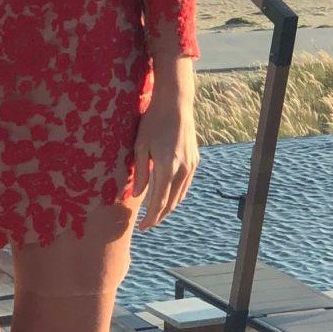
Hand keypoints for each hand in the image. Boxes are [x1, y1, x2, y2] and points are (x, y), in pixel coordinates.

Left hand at [133, 60, 198, 230]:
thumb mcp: (140, 146)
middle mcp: (182, 170)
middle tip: (146, 225)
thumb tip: (138, 195)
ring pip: (180, 196)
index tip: (141, 227)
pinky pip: (185, 185)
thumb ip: (141, 173)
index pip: (158, 202)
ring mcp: (191, 166)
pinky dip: (176, 195)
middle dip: (158, 216)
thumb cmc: (153, 122)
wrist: (176, 104)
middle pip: (171, 203)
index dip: (150, 218)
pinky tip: (167, 197)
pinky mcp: (195, 161)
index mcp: (167, 167)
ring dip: (168, 208)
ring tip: (155, 213)